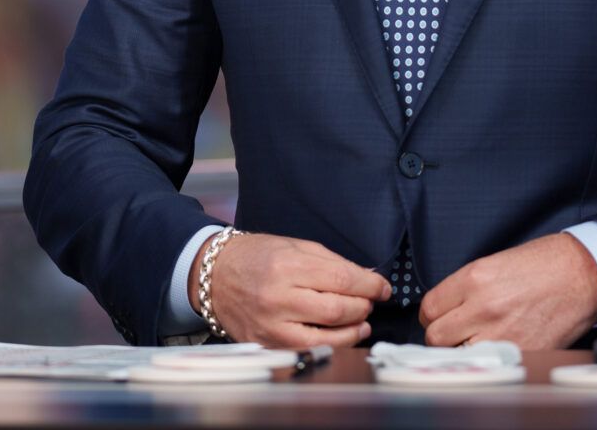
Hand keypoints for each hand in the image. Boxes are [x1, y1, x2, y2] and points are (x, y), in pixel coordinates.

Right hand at [191, 233, 390, 348]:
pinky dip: (332, 345)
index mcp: (287, 265)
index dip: (369, 285)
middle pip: (337, 309)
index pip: (342, 278)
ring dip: (353, 330)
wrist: (214, 276)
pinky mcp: (266, 343)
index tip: (383, 287)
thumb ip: (332, 262)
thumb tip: (367, 276)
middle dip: (363, 306)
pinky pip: (308, 350)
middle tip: (371, 301)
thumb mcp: (294, 246)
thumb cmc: (256, 256)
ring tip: (362, 321)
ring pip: (326, 336)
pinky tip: (342, 336)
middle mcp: (279, 297)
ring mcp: (272, 324)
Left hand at [418, 233, 596, 348]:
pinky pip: (487, 362)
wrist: (583, 274)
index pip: (429, 307)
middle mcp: (483, 307)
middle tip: (456, 330)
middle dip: (443, 334)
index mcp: (474, 278)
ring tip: (477, 339)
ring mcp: (500, 333)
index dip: (432, 314)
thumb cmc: (545, 264)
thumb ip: (466, 287)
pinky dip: (488, 358)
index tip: (440, 315)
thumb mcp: (496, 263)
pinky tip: (497, 345)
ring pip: (457, 355)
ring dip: (463, 349)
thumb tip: (448, 308)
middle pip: (435, 336)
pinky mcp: (519, 352)